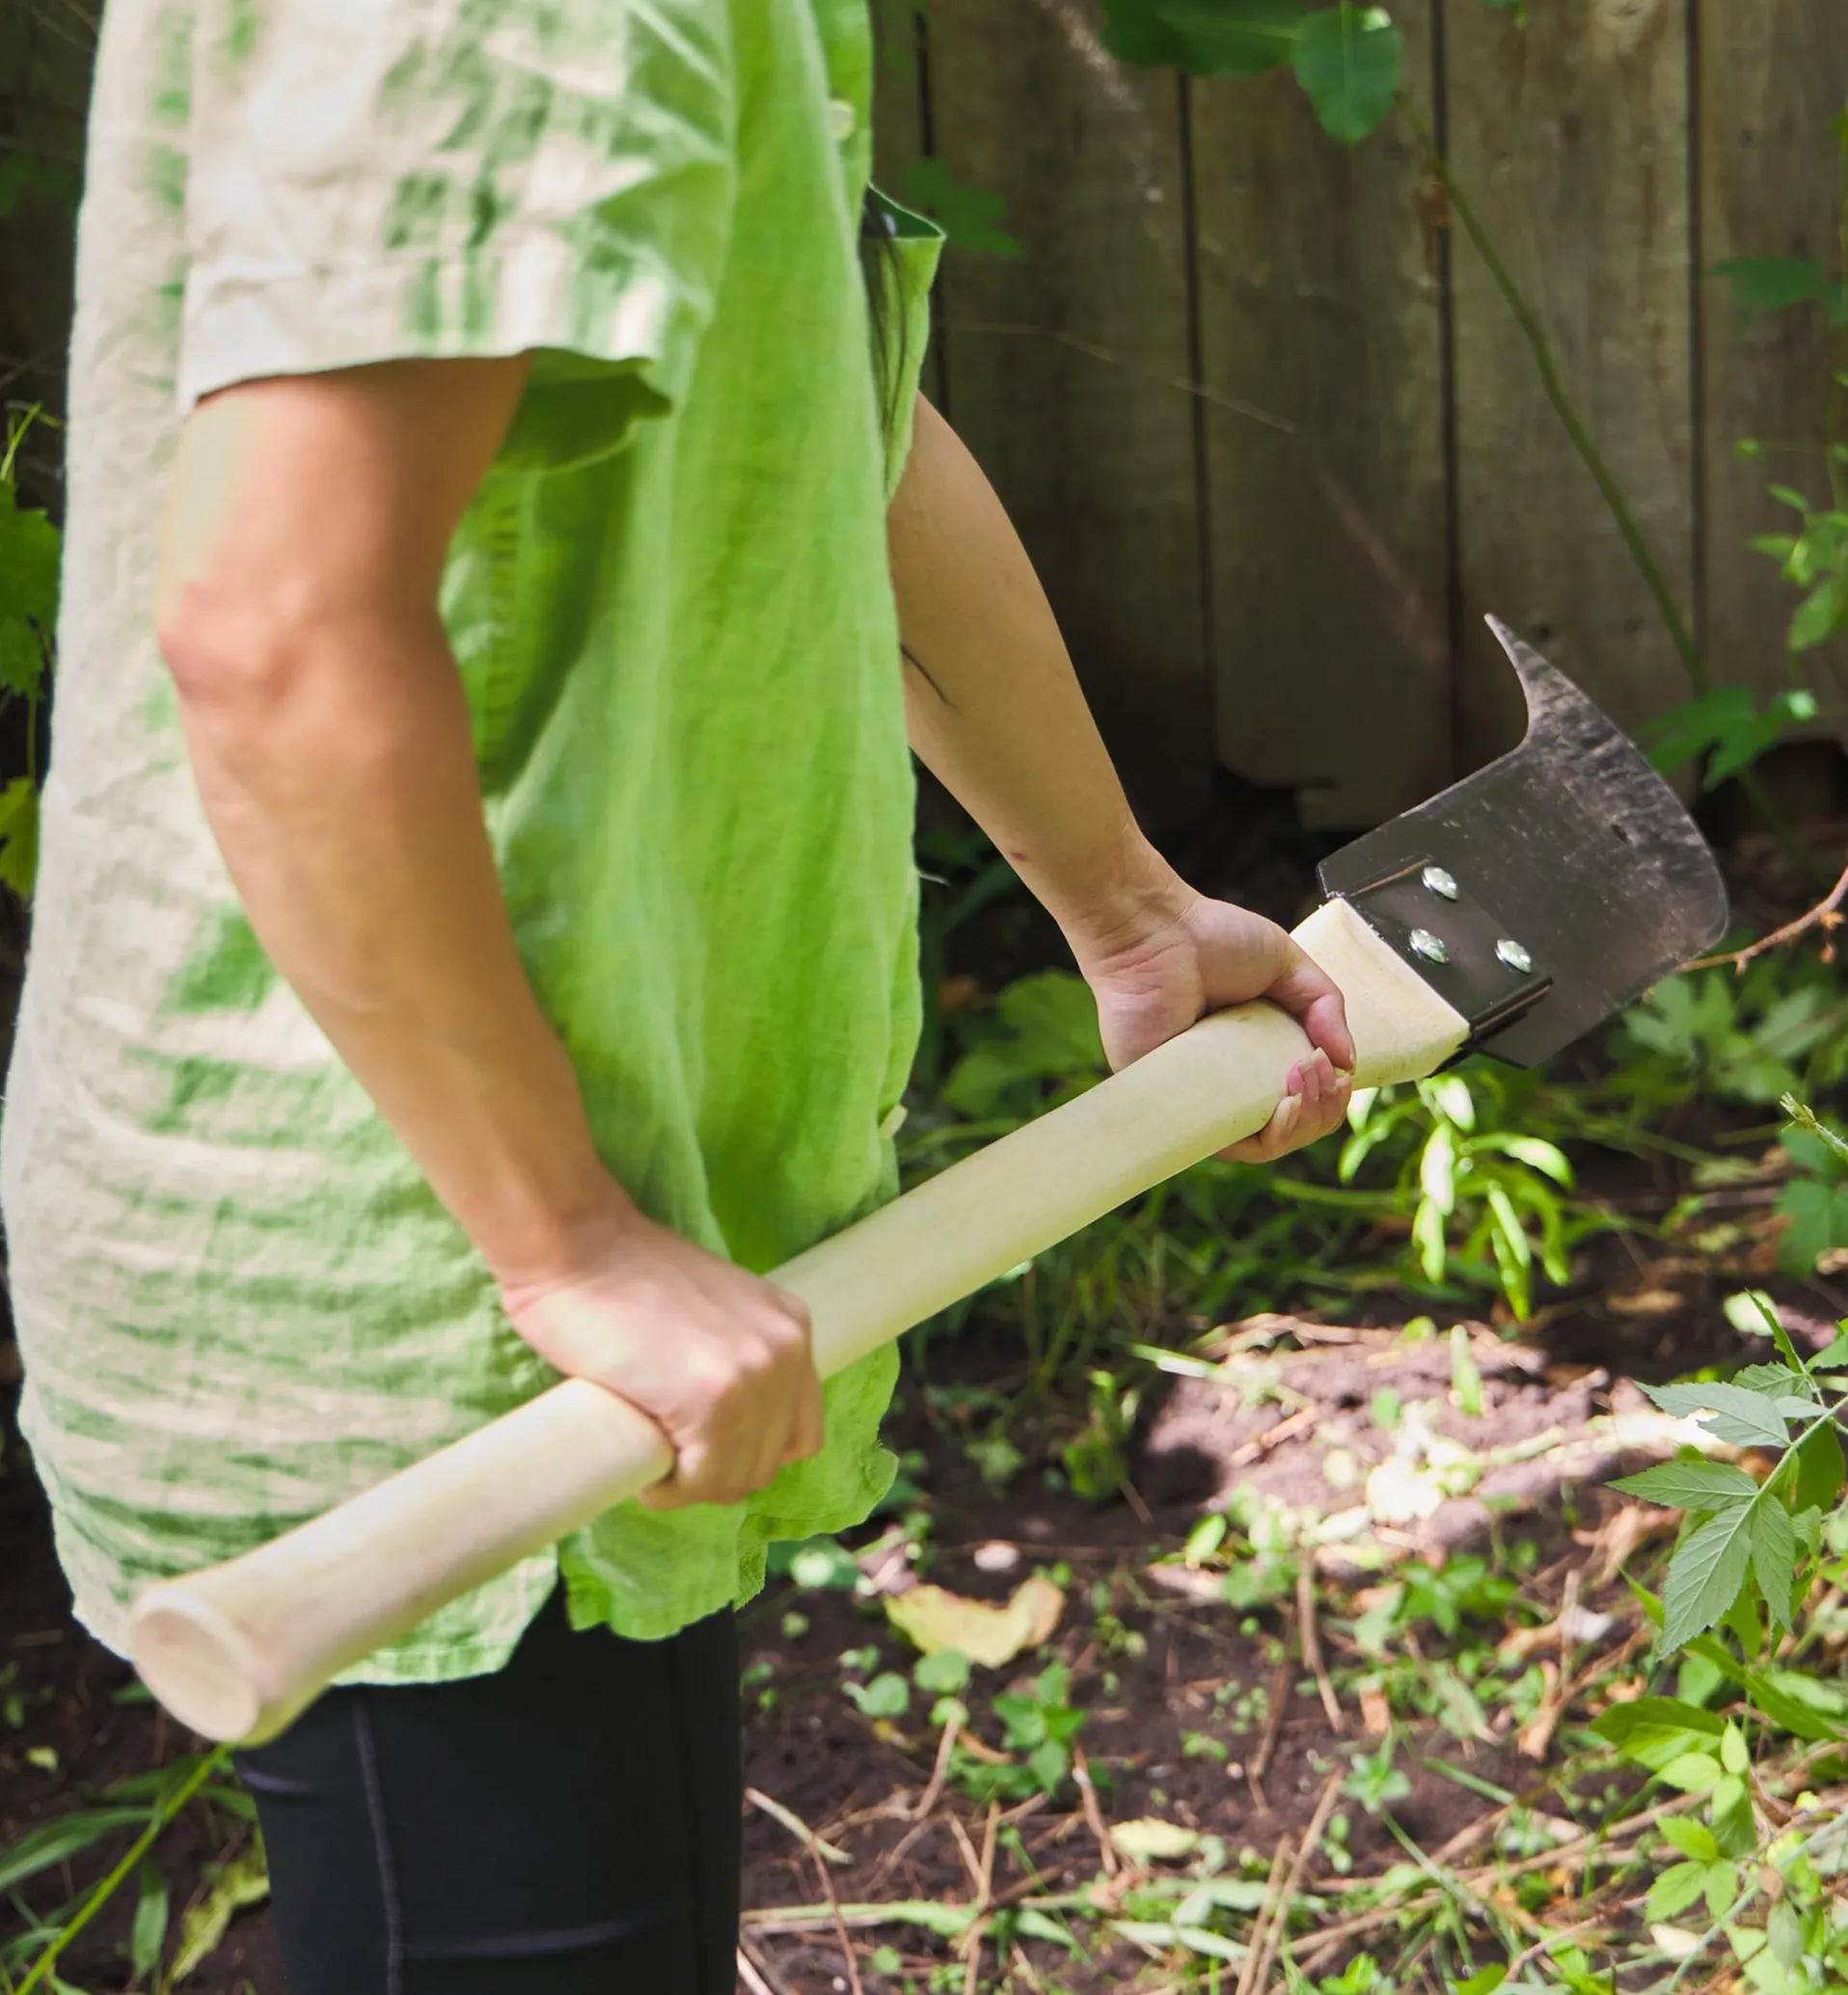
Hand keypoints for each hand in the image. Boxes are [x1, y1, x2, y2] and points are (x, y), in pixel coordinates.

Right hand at [496, 1198, 823, 1510]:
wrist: (576, 1246)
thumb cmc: (622, 1277)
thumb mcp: (712, 1313)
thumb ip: (733, 1355)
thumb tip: (727, 1432)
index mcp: (791, 1328)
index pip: (798, 1430)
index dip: (749, 1453)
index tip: (703, 1451)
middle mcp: (787, 1350)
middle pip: (770, 1460)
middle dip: (718, 1474)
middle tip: (668, 1460)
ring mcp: (753, 1376)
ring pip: (737, 1477)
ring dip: (692, 1484)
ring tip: (652, 1462)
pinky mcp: (712, 1400)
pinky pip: (703, 1479)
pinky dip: (672, 1490)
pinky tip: (645, 1474)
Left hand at [1063, 855, 1355, 1163]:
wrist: (1154, 929)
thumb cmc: (1210, 937)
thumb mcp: (1288, 964)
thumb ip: (1326, 1007)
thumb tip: (1348, 1063)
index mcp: (1255, 1052)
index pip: (1301, 1100)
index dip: (1329, 1098)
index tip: (1339, 1072)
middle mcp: (1229, 1078)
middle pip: (1289, 1127)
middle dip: (1322, 1110)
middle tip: (1320, 1073)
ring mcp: (1201, 1094)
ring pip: (1260, 1142)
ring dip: (1301, 1122)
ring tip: (1305, 1080)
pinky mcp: (1171, 1102)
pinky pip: (1220, 1140)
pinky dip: (1265, 1133)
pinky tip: (1285, 1104)